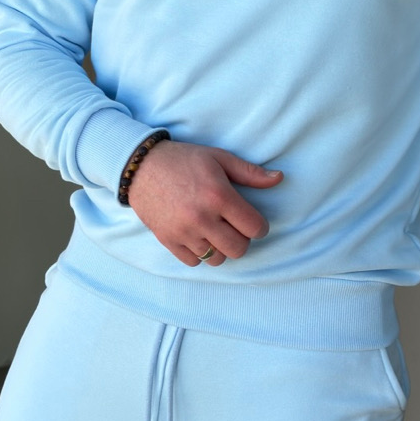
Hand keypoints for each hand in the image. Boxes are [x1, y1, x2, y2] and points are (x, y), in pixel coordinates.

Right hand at [127, 140, 282, 267]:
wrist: (140, 166)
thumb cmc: (183, 160)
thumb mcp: (218, 158)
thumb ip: (250, 172)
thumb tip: (279, 178)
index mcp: (218, 196)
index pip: (254, 228)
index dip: (259, 226)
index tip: (253, 222)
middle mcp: (202, 217)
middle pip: (238, 249)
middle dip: (242, 239)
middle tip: (234, 227)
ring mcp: (183, 232)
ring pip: (217, 259)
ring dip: (221, 248)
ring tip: (216, 231)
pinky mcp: (168, 240)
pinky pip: (194, 262)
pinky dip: (200, 253)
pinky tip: (198, 236)